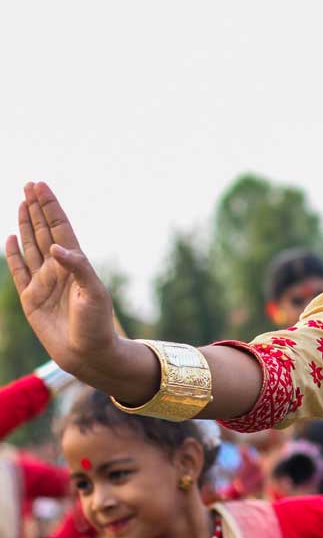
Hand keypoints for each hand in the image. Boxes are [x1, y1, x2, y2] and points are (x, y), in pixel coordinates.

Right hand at [5, 182, 118, 379]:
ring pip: (31, 246)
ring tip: (21, 203)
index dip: (50, 206)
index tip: (41, 185)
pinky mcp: (31, 298)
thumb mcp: (93, 293)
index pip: (60, 228)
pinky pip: (19, 270)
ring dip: (26, 224)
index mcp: (76, 263)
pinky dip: (13, 253)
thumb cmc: (97, 324)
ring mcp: (44, 282)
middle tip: (29, 184)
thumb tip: (56, 248)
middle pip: (45, 231)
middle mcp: (59, 268)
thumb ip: (77, 267)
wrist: (89, 353)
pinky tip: (11, 237)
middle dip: (37, 208)